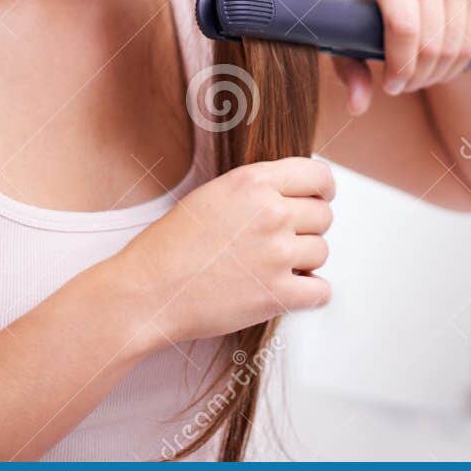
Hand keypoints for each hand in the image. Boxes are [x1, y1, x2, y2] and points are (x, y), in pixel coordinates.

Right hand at [109, 156, 333, 348]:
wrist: (147, 291)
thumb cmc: (170, 246)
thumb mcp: (212, 195)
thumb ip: (257, 190)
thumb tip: (294, 195)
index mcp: (253, 182)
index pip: (318, 176)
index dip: (323, 190)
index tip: (320, 200)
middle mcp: (270, 213)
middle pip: (323, 216)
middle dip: (308, 229)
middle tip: (283, 241)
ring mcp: (276, 254)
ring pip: (321, 252)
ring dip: (304, 262)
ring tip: (272, 267)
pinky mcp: (275, 294)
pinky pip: (320, 291)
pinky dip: (311, 294)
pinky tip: (291, 291)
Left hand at [335, 0, 470, 113]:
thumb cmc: (369, 3)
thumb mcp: (348, 27)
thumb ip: (348, 68)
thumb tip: (358, 106)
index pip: (403, 27)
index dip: (399, 66)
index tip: (390, 86)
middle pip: (431, 41)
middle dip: (417, 77)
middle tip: (403, 86)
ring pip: (455, 45)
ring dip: (437, 74)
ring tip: (419, 78)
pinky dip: (458, 65)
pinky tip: (440, 67)